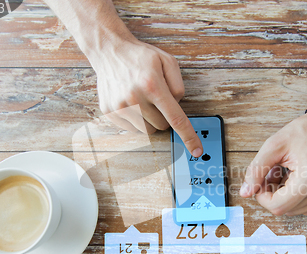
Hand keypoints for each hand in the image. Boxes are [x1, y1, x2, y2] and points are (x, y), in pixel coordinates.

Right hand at [90, 36, 202, 156]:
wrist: (109, 51)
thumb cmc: (141, 56)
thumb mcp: (168, 61)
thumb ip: (178, 86)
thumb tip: (178, 107)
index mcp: (152, 85)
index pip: (175, 118)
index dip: (188, 136)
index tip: (196, 150)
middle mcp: (135, 98)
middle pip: (162, 126)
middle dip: (164, 116)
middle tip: (157, 99)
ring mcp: (120, 107)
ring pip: (147, 130)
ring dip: (150, 119)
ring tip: (143, 99)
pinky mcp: (110, 113)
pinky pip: (132, 129)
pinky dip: (137, 120)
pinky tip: (132, 102)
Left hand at [239, 111, 306, 215]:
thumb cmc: (304, 131)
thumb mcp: (274, 146)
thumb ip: (256, 170)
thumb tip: (245, 192)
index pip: (278, 206)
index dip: (263, 197)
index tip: (261, 182)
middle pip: (286, 210)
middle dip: (273, 194)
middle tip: (272, 173)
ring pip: (295, 210)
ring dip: (284, 195)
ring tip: (283, 173)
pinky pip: (306, 206)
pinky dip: (295, 195)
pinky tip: (294, 178)